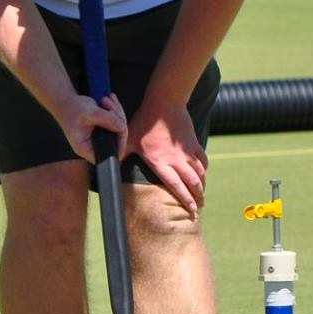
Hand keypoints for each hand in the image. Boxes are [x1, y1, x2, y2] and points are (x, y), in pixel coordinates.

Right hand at [57, 92, 127, 165]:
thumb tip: (122, 127)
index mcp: (86, 148)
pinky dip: (115, 109)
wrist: (66, 101)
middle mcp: (94, 145)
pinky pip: (117, 121)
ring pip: (119, 128)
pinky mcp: (104, 129)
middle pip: (117, 139)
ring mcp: (100, 138)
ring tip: (105, 100)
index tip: (121, 127)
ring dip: (116, 111)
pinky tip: (109, 100)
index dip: (120, 143)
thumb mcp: (89, 113)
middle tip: (107, 103)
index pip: (109, 155)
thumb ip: (106, 120)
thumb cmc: (72, 108)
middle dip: (117, 118)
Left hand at [128, 102, 207, 216]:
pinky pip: (203, 159)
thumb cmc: (144, 122)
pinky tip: (203, 174)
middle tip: (199, 207)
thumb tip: (108, 165)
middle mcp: (176, 160)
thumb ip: (121, 154)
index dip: (185, 200)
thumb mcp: (129, 139)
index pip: (176, 186)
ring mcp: (187, 152)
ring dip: (202, 185)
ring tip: (202, 194)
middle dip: (198, 197)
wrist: (164, 103)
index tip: (191, 210)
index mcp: (161, 162)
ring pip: (200, 173)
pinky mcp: (193, 143)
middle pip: (192, 183)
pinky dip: (204, 169)